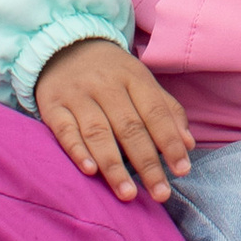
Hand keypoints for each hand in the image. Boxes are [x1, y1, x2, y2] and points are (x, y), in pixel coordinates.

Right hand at [35, 37, 192, 202]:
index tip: (182, 170)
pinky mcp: (52, 106)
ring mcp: (78, 95)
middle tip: (160, 193)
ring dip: (114, 166)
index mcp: (134, 77)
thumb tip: (188, 144)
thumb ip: (167, 111)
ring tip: (128, 194)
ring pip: (98, 133)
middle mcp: (107, 85)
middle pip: (130, 127)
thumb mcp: (142, 82)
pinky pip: (65, 131)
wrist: (64, 46)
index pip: (156, 112)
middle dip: (147, 163)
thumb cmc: (112, 74)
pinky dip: (78, 151)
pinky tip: (90, 171)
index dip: (170, 142)